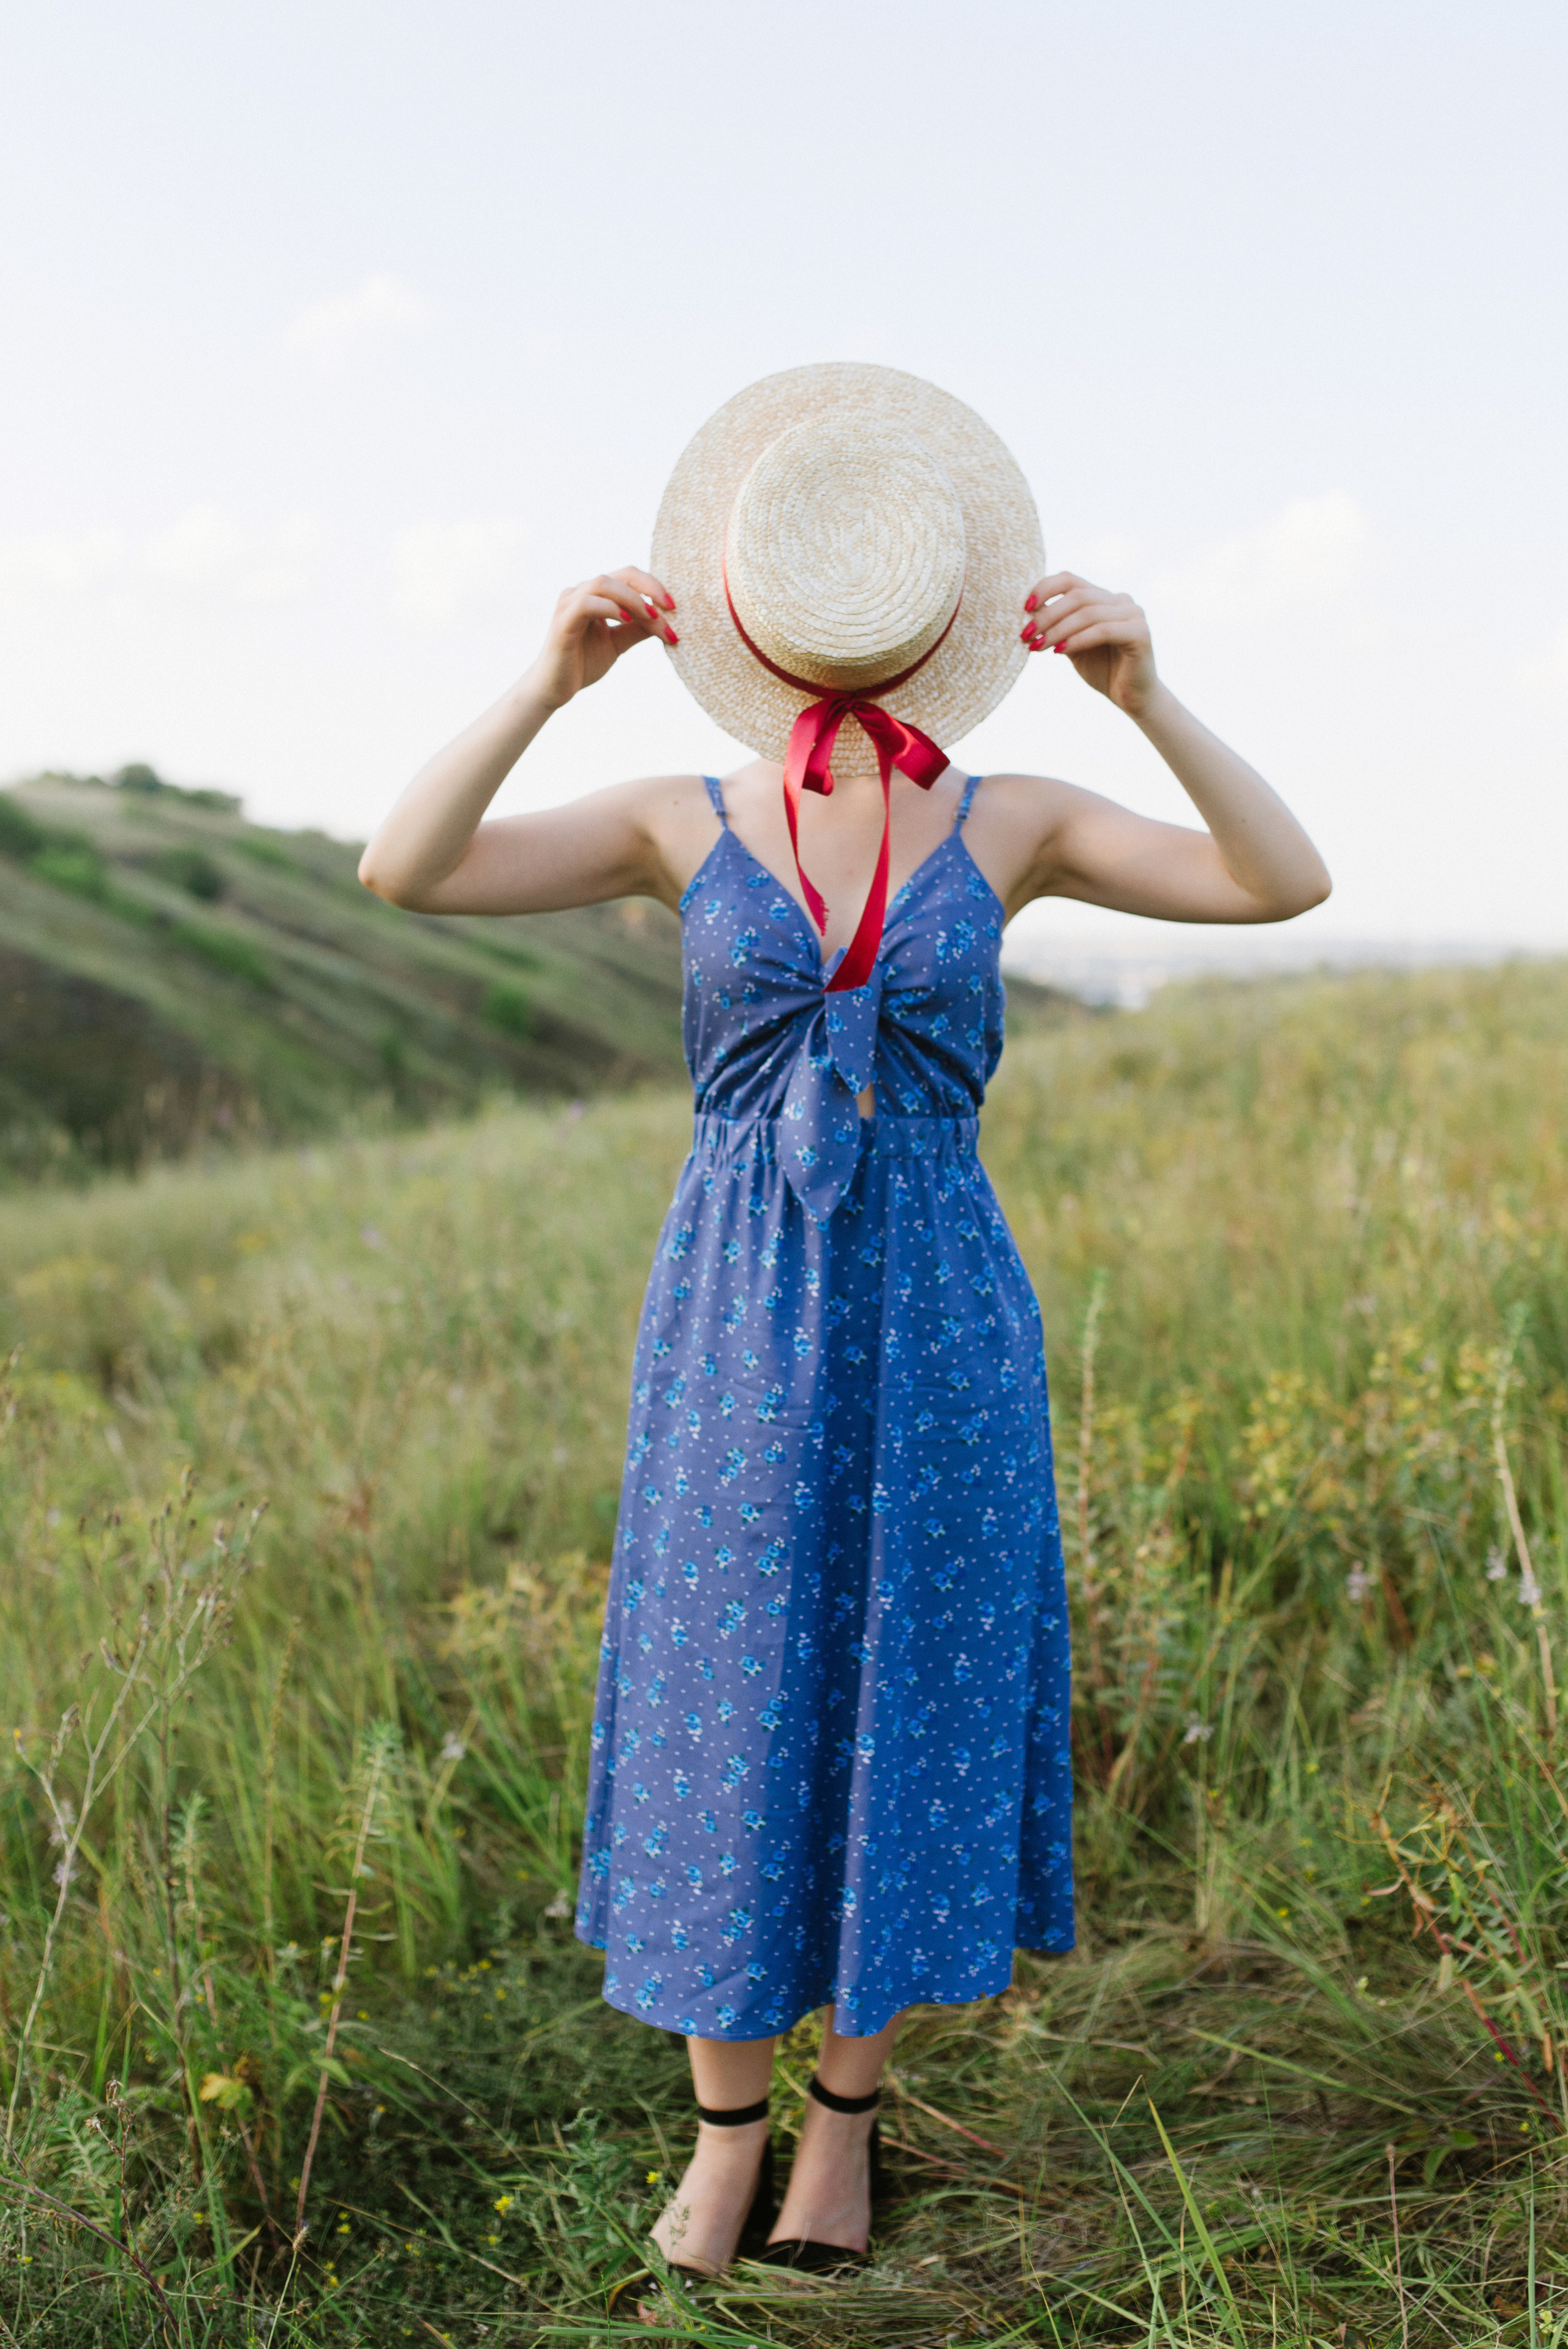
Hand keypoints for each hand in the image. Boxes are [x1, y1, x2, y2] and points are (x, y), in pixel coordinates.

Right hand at [529, 567, 676, 709]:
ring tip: (652, 616)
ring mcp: (569, 603)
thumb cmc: (583, 663)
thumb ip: (638, 629)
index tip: (675, 607)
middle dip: (650, 587)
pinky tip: (628, 621)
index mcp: (596, 595)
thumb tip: (667, 619)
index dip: (654, 587)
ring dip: (633, 598)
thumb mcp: (619, 643)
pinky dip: (611, 608)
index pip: (630, 577)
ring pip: (604, 583)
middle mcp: (581, 592)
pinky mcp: (562, 621)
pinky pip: (587, 603)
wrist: (555, 688)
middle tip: (671, 607)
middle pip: (622, 574)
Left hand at [1021, 573, 1158, 719]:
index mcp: (1103, 598)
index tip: (1023, 608)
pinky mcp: (1140, 632)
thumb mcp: (1071, 645)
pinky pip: (1102, 630)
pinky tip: (1059, 651)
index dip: (1044, 589)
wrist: (1131, 698)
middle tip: (1026, 634)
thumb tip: (1026, 612)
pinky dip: (1077, 640)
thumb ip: (1056, 626)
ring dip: (1058, 630)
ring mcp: (1133, 613)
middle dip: (1047, 615)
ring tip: (1037, 646)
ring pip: (1088, 613)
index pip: (1070, 580)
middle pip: (1077, 596)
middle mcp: (1120, 599)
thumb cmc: (1102, 670)